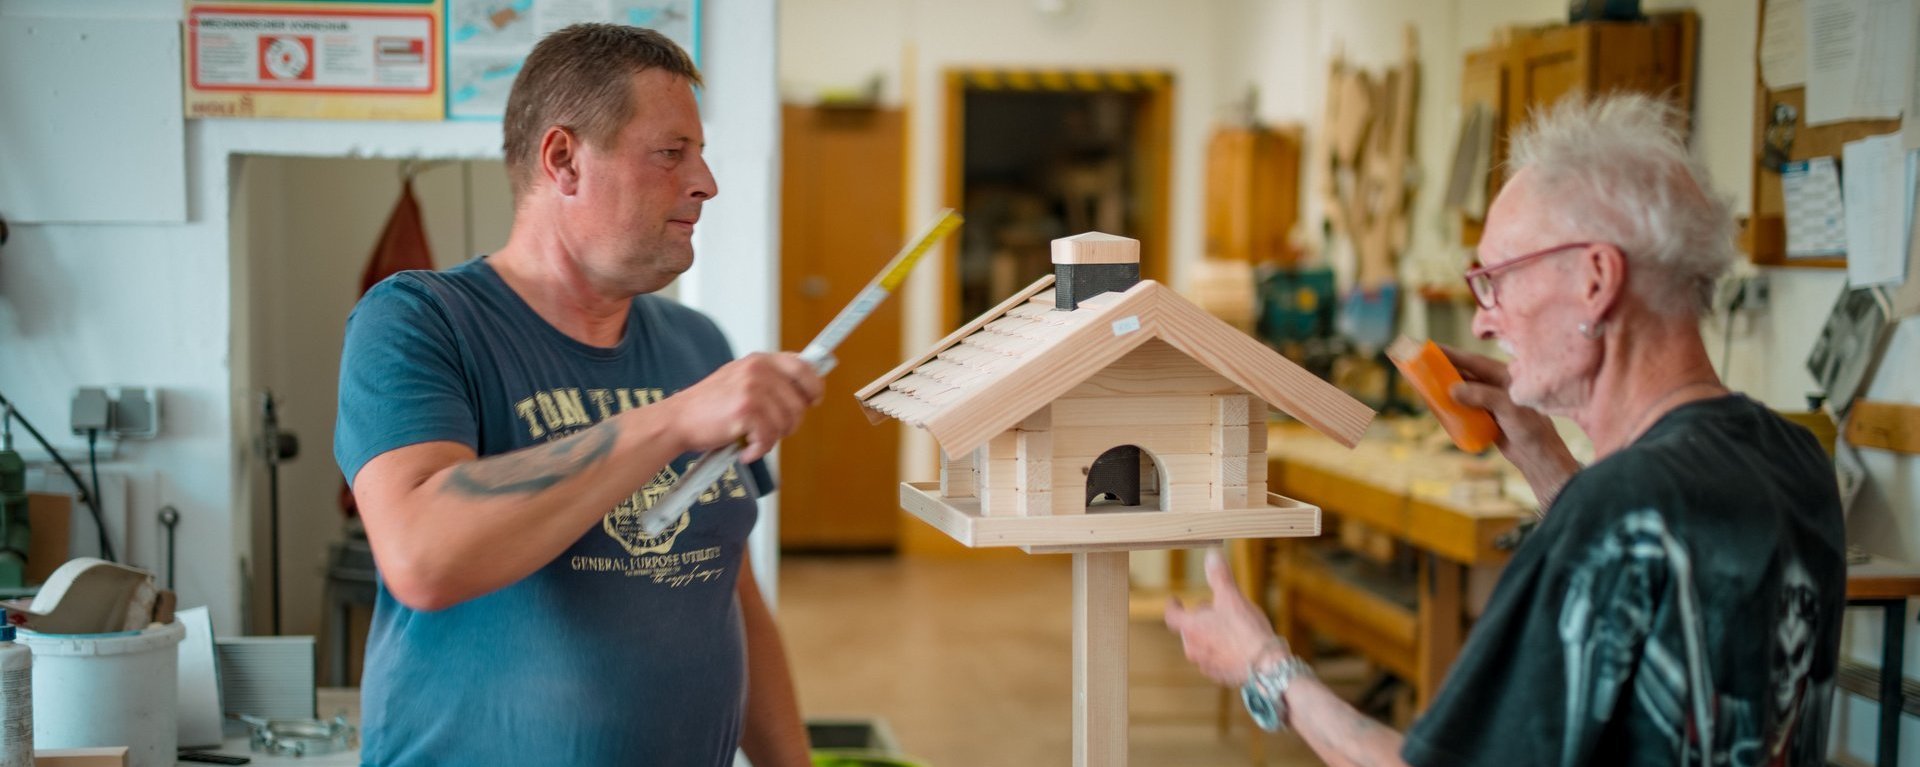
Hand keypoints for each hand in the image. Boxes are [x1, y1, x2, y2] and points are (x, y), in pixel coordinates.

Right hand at [661, 352, 823, 461]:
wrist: (677, 420)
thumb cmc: (709, 407)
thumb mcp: (740, 380)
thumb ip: (769, 381)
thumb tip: (804, 392)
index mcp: (759, 360)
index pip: (802, 367)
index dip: (814, 386)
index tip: (814, 399)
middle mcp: (758, 370)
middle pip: (799, 403)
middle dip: (790, 423)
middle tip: (773, 431)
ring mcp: (752, 389)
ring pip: (786, 423)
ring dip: (772, 439)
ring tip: (752, 440)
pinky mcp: (746, 410)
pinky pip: (769, 438)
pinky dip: (759, 450)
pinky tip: (746, 451)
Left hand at [1164, 550, 1278, 686]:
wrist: (1265, 666)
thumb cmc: (1246, 631)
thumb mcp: (1232, 597)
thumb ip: (1219, 577)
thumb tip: (1211, 556)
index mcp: (1191, 628)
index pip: (1172, 616)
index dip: (1173, 607)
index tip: (1175, 601)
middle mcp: (1193, 649)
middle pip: (1190, 629)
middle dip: (1201, 619)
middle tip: (1218, 611)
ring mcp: (1205, 665)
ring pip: (1203, 645)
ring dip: (1211, 636)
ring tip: (1232, 629)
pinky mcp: (1219, 676)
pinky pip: (1216, 660)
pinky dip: (1223, 652)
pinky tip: (1239, 647)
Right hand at [1439, 344, 1578, 503]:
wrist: (1539, 457)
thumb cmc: (1531, 429)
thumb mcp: (1507, 408)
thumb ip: (1481, 396)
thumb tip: (1452, 389)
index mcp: (1505, 376)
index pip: (1474, 361)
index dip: (1452, 354)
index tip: (1431, 347)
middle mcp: (1497, 386)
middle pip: (1466, 374)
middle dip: (1445, 370)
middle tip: (1422, 366)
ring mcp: (1491, 402)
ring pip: (1464, 391)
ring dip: (1446, 389)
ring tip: (1425, 386)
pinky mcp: (1487, 418)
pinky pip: (1465, 408)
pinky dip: (1452, 407)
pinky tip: (1439, 407)